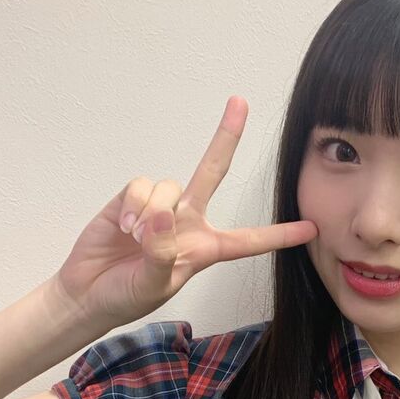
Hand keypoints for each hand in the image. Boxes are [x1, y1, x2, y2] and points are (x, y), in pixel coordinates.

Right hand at [53, 96, 317, 326]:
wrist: (88, 293)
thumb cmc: (127, 296)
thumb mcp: (153, 285)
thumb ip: (160, 253)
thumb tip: (160, 218)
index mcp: (205, 249)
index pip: (249, 240)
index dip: (279, 235)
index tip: (311, 228)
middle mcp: (187, 222)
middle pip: (212, 172)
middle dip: (225, 137)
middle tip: (240, 102)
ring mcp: (159, 208)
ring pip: (169, 186)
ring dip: (151, 212)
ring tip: (136, 238)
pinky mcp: (131, 199)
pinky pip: (142, 185)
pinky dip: (133, 204)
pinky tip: (125, 226)